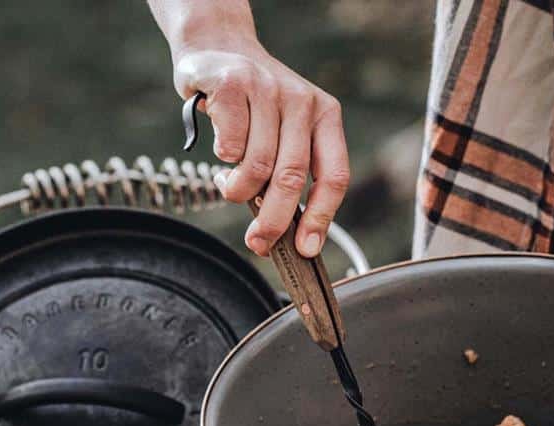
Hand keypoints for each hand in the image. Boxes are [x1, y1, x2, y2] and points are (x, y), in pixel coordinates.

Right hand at [173, 46, 348, 258]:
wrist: (219, 48)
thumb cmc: (254, 108)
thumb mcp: (286, 133)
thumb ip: (290, 173)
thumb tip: (286, 236)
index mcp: (326, 116)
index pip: (334, 176)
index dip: (321, 217)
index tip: (306, 249)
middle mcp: (302, 101)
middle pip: (292, 178)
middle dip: (273, 221)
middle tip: (258, 243)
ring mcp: (269, 89)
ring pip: (258, 166)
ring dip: (239, 190)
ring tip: (230, 187)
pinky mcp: (234, 84)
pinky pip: (230, 147)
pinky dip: (222, 160)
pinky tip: (221, 154)